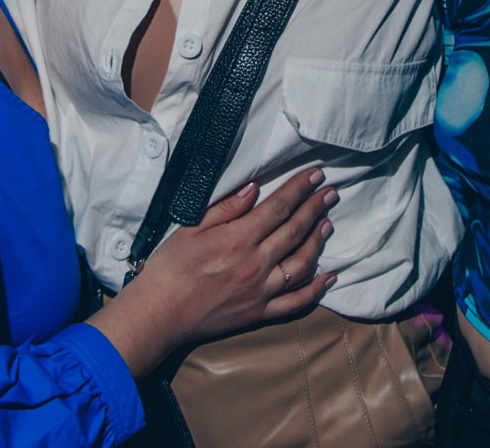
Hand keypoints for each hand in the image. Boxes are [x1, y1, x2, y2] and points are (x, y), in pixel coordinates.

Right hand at [91, 169, 337, 376]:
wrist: (159, 313)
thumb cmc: (170, 268)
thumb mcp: (191, 229)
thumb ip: (225, 208)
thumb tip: (254, 188)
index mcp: (237, 239)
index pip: (278, 208)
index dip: (300, 189)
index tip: (316, 176)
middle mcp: (255, 265)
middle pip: (294, 231)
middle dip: (315, 209)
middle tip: (331, 193)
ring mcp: (260, 291)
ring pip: (301, 265)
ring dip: (318, 242)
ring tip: (327, 224)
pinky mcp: (259, 313)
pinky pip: (295, 303)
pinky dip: (316, 290)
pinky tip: (329, 277)